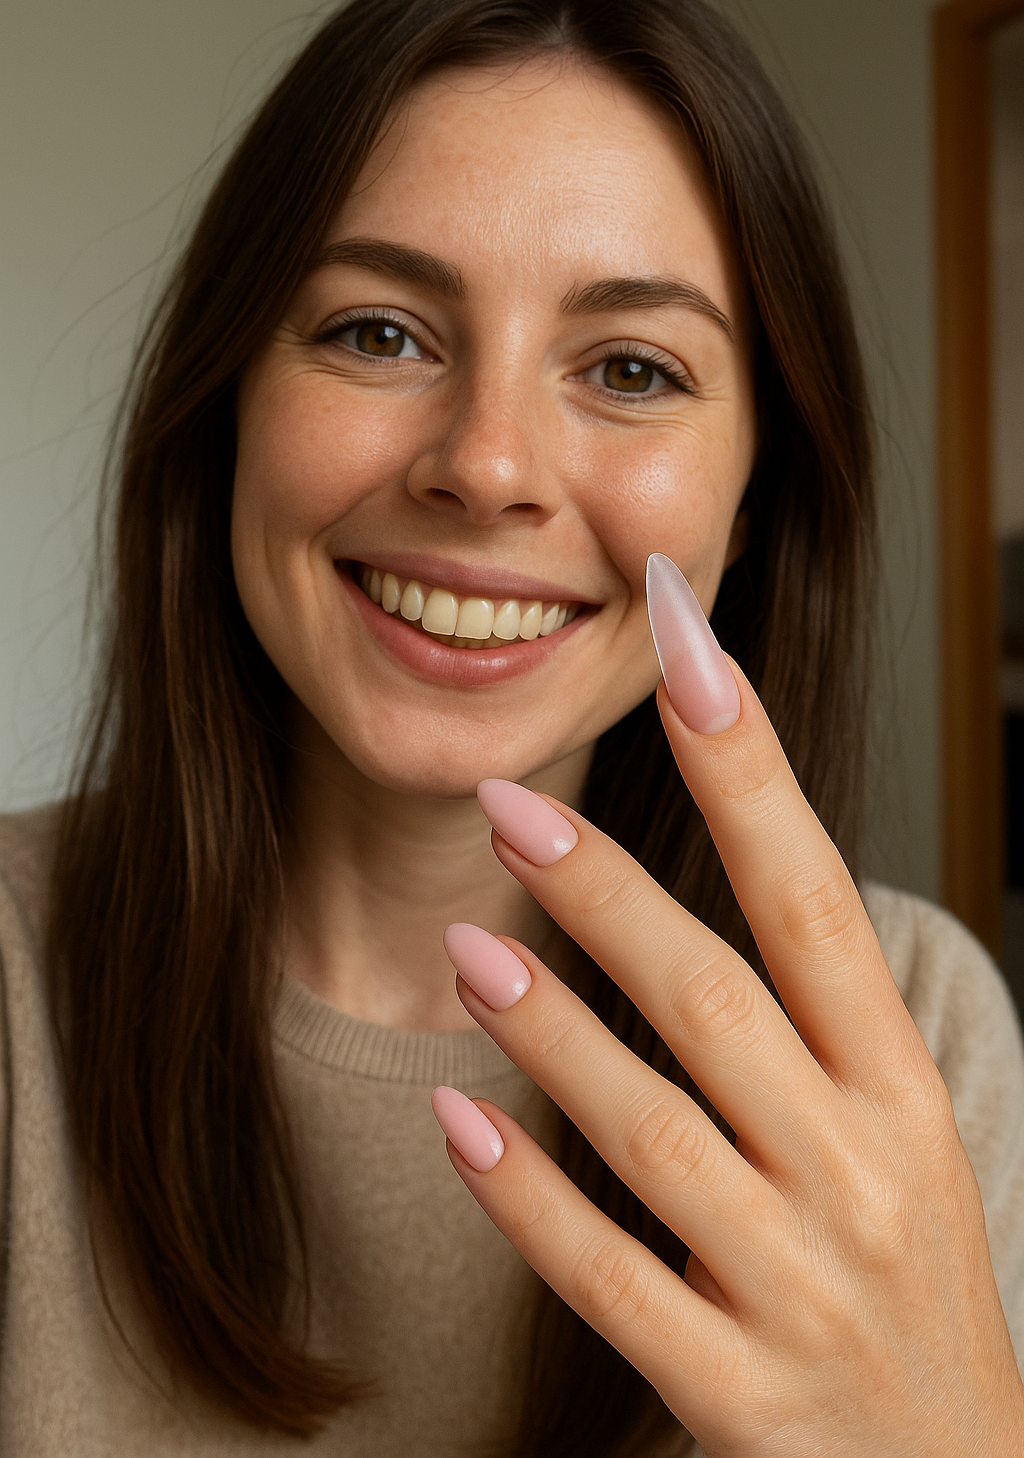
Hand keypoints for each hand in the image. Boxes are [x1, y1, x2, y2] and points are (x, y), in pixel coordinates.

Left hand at [430, 556, 1023, 1456]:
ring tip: (466, 947)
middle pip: (719, 1001)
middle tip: (510, 806)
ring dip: (553, 1030)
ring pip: (656, 1132)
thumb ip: (812, 1019)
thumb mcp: (901, 1136)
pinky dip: (533, 1199)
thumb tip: (718, 865)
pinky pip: (613, 1282)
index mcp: (902, 1091)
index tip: (687, 655)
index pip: (814, 901)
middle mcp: (863, 1173)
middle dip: (610, 894)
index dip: (747, 771)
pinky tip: (461, 1127)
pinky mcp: (740, 1395)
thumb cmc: (907, 1282)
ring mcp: (802, 1289)